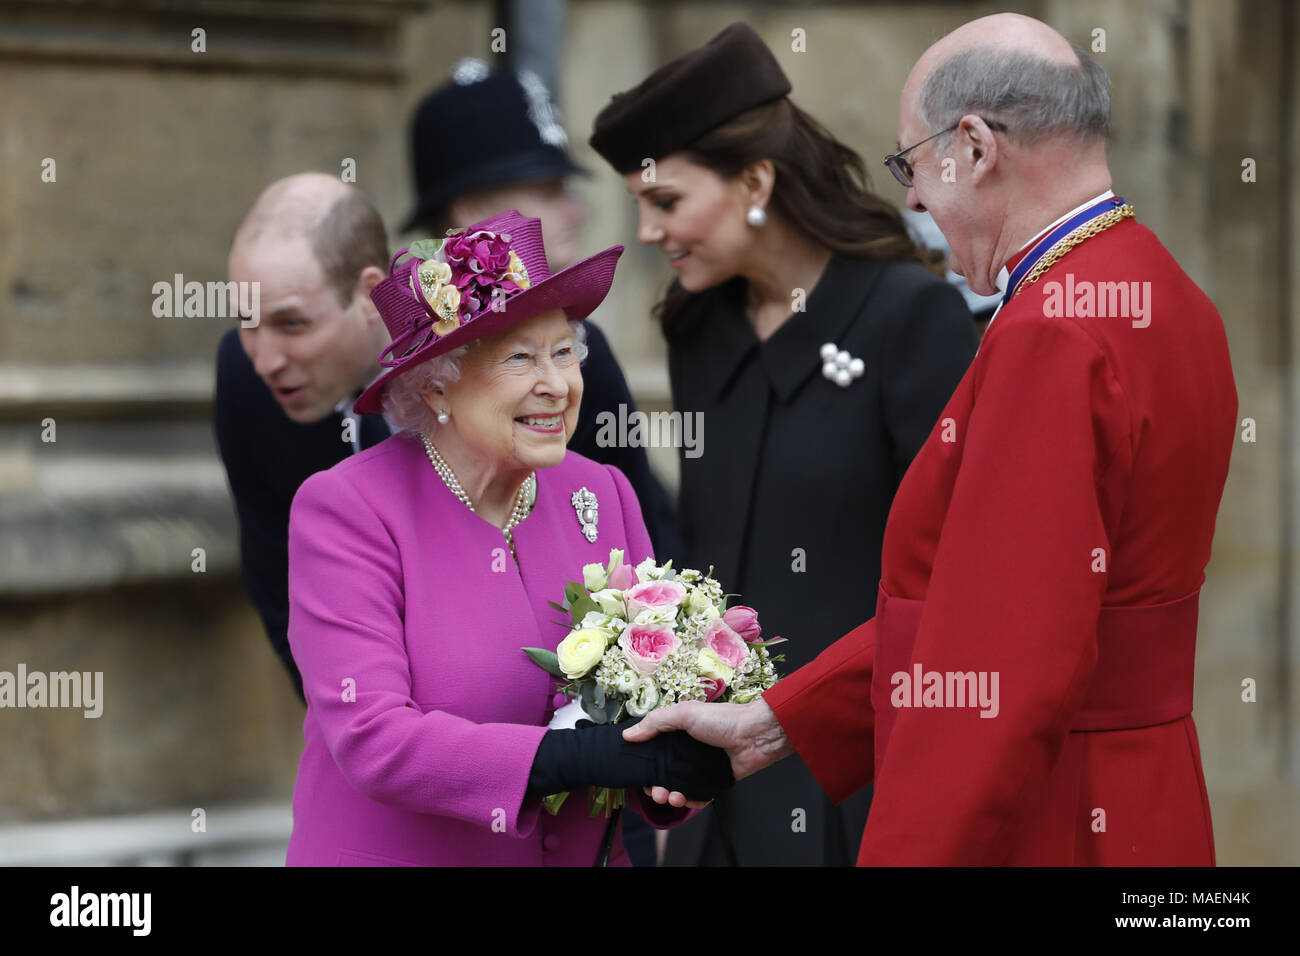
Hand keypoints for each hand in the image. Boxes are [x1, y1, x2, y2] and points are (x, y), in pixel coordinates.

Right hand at [623, 699, 793, 805]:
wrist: (757, 735)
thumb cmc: (723, 719)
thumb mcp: (685, 713)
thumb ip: (655, 722)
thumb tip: (628, 736)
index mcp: (678, 734)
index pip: (654, 751)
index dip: (644, 764)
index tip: (637, 773)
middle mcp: (687, 751)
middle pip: (663, 774)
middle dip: (655, 786)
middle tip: (655, 791)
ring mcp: (701, 768)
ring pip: (678, 788)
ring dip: (670, 796)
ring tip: (671, 796)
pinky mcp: (714, 782)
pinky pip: (698, 797)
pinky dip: (690, 802)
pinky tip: (685, 800)